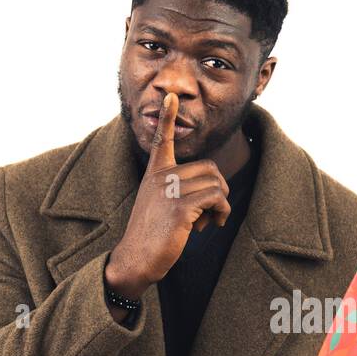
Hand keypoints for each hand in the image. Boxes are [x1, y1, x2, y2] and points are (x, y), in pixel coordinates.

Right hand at [105, 92, 231, 297]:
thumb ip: (179, 190)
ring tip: (206, 222)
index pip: (161, 140)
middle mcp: (160, 177)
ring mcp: (169, 191)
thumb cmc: (152, 236)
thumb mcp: (161, 205)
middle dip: (218, 192)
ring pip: (216, 184)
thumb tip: (212, 187)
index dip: (168, 118)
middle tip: (208, 214)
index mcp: (155, 173)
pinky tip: (208, 226)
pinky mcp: (179, 207)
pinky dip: (220, 213)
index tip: (171, 96)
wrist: (136, 259)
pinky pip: (216, 198)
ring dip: (220, 206)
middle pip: (210, 169)